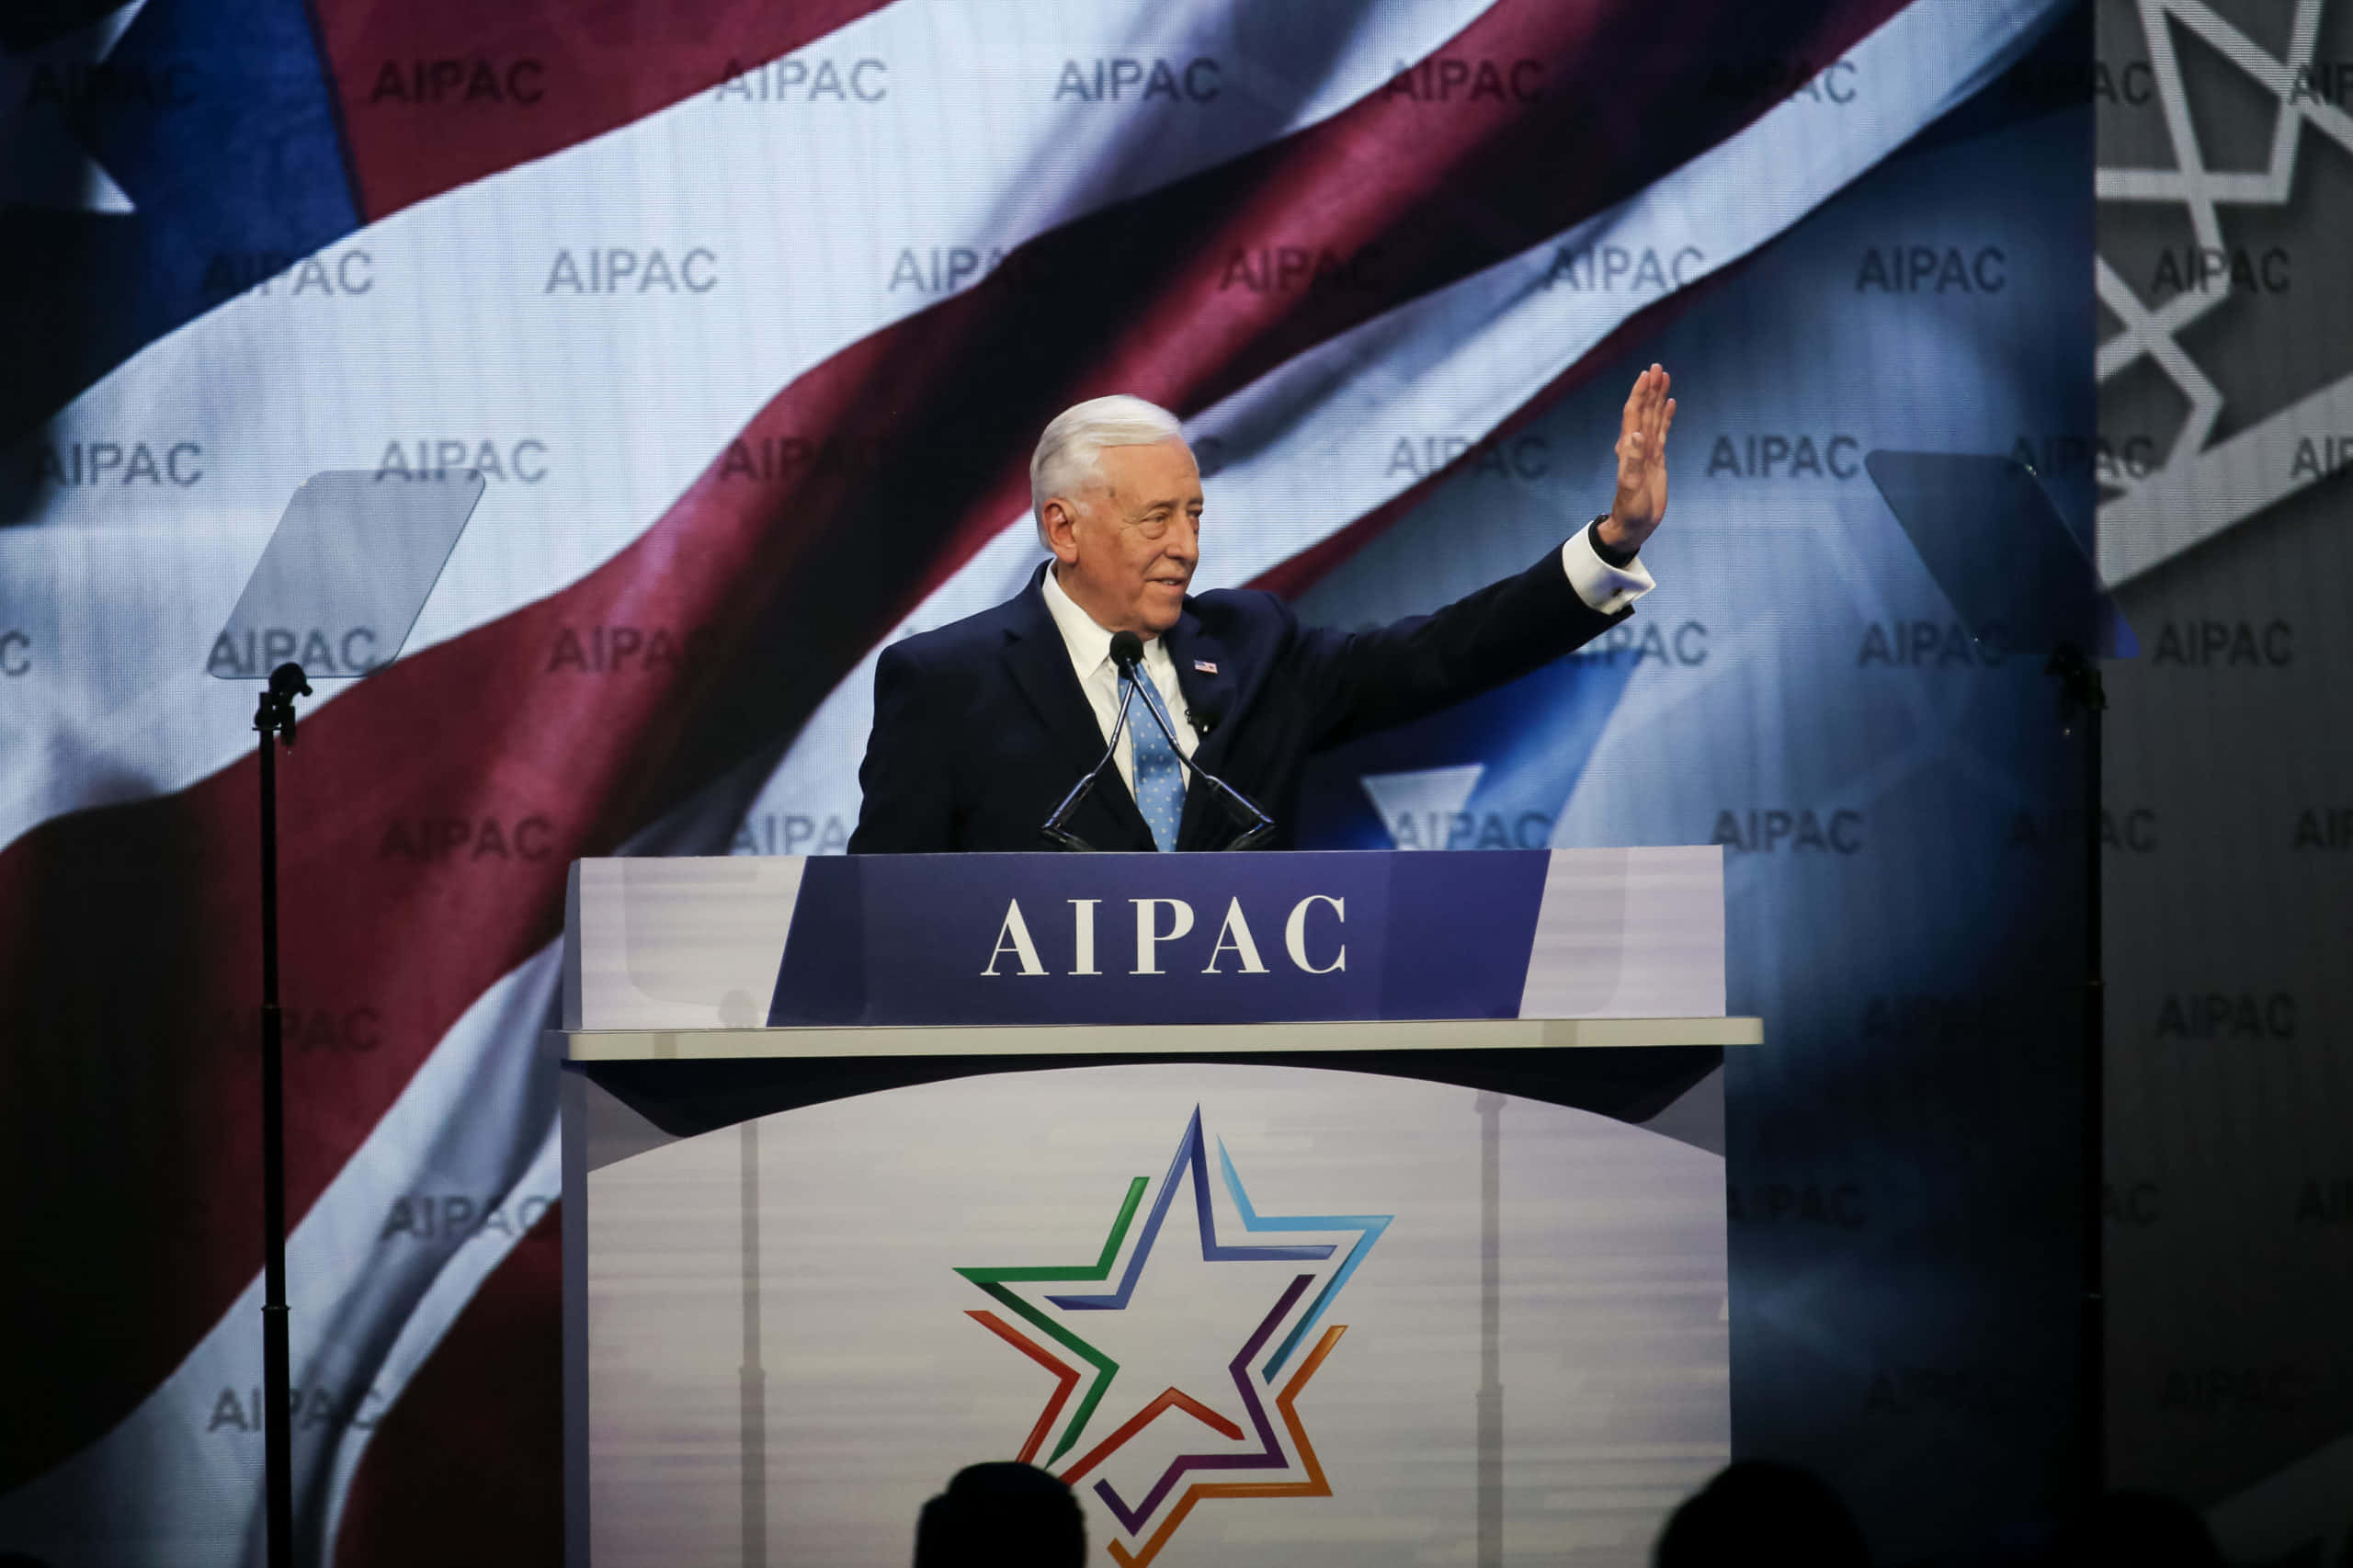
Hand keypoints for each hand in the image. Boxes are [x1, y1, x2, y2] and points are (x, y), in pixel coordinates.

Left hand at [1599, 364, 1674, 555]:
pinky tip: (1671, 403)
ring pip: (1653, 417)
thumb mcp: (1631, 486)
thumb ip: (1633, 460)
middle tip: (1657, 367)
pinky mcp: (1656, 459)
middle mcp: (1636, 445)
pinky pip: (1662, 431)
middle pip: (1644, 410)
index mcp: (1629, 447)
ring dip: (1658, 397)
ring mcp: (1647, 451)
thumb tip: (1636, 434)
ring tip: (1664, 377)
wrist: (1634, 524)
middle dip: (1650, 388)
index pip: (1634, 413)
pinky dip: (1666, 416)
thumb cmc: (1630, 508)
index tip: (1646, 374)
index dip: (1640, 393)